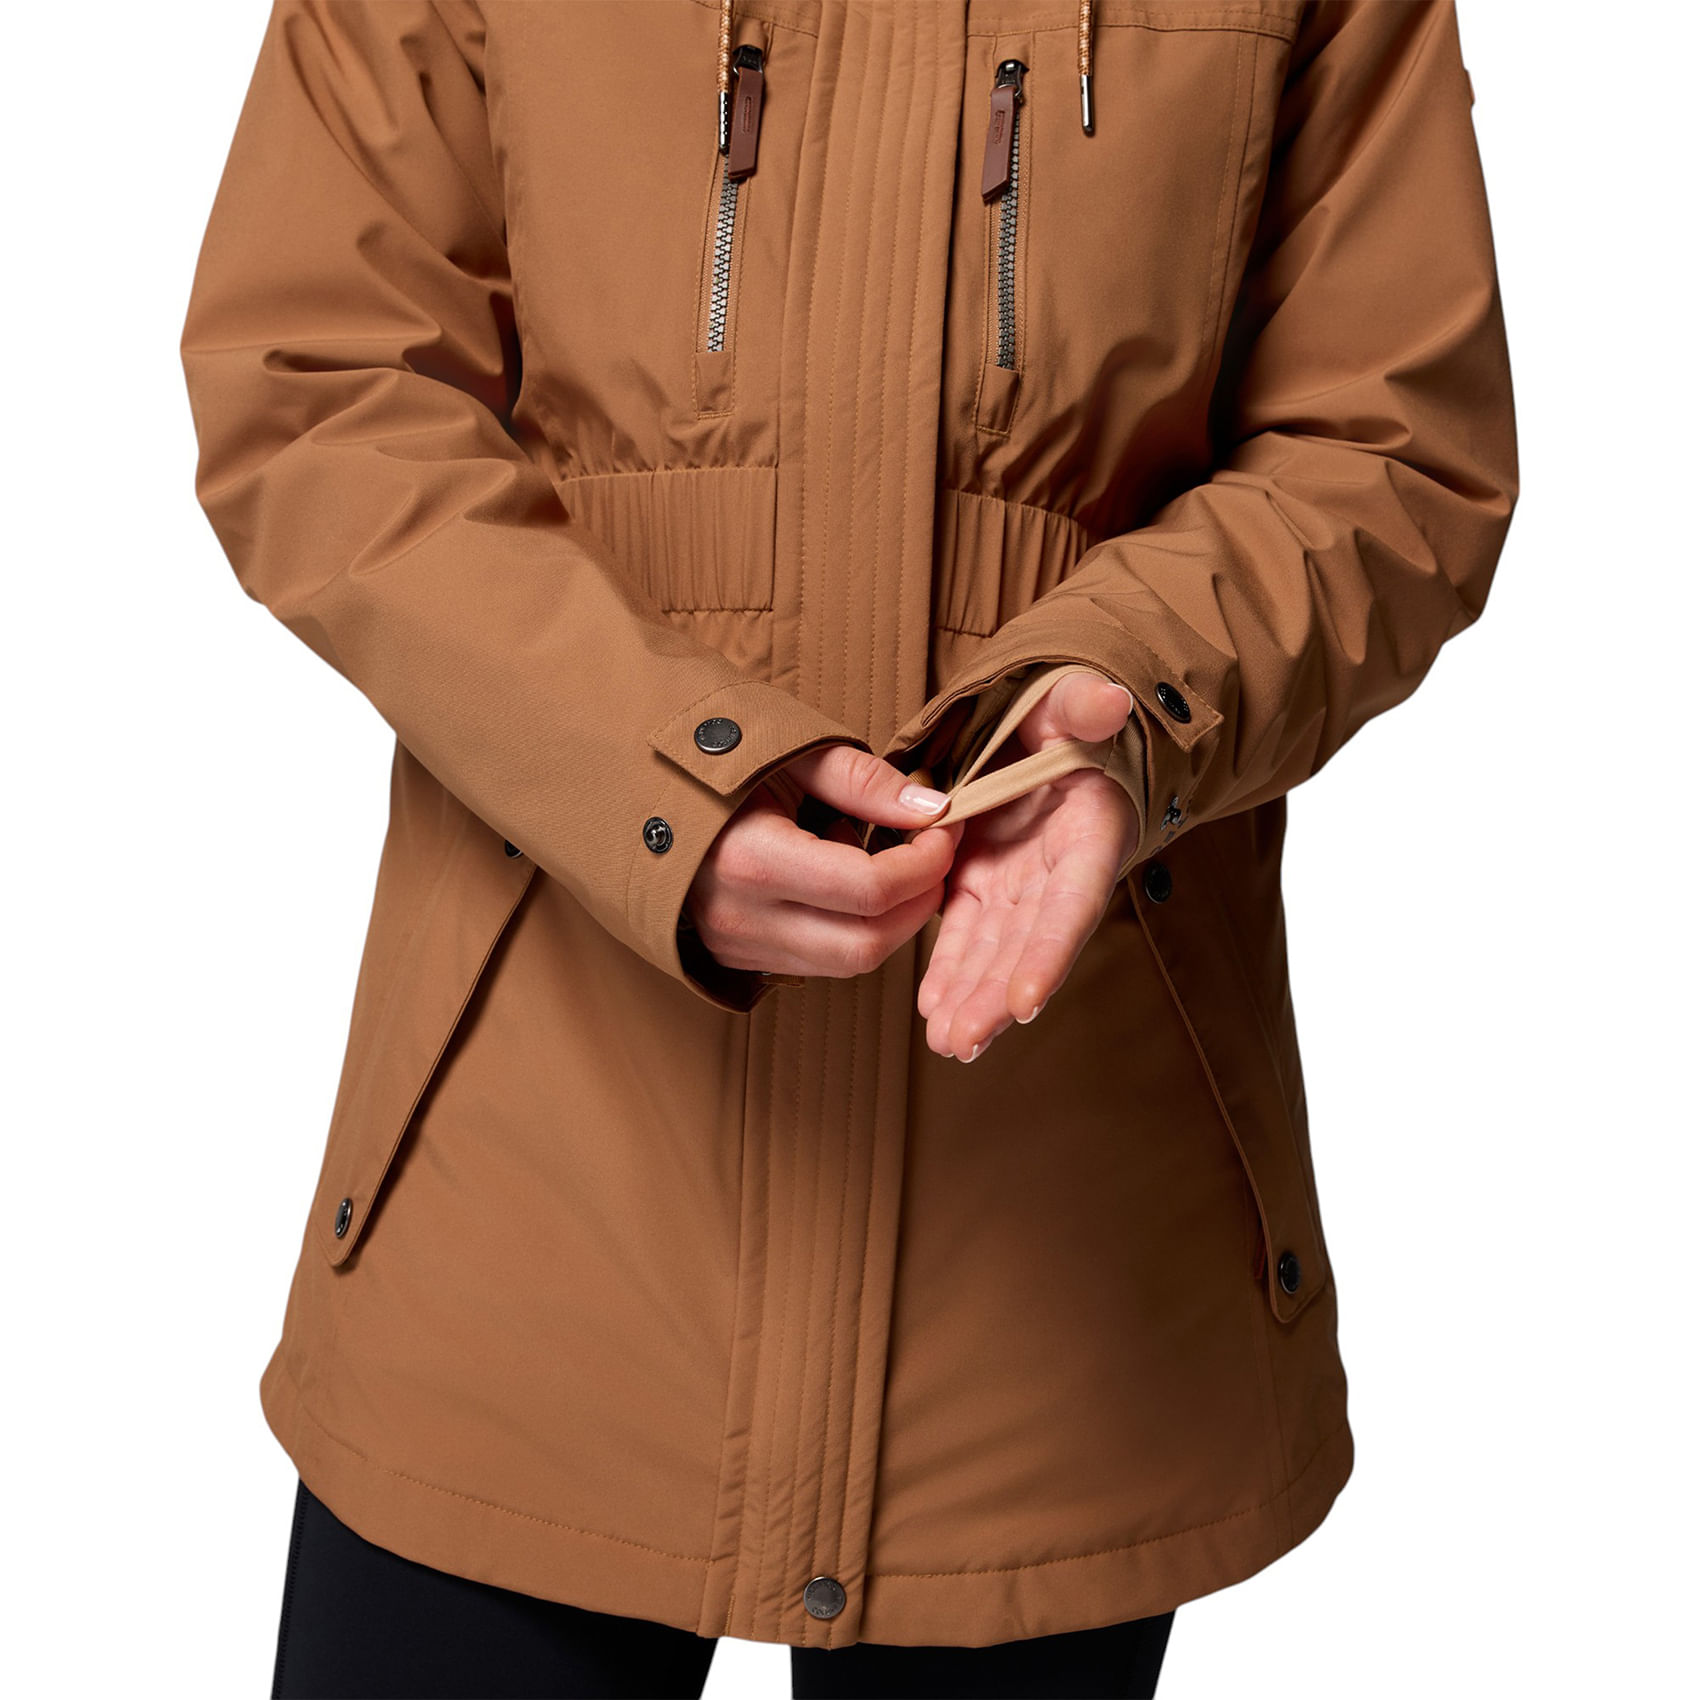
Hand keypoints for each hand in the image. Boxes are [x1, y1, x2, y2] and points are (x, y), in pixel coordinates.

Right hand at [686, 745, 966, 980]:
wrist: (633, 794)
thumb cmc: (712, 764)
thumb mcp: (787, 753)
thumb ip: (863, 781)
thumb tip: (933, 807)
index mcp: (752, 860)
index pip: (869, 889)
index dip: (925, 863)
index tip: (944, 828)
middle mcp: (742, 918)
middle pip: (867, 944)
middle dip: (919, 902)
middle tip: (934, 854)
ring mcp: (737, 946)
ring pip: (847, 963)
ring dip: (889, 920)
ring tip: (886, 862)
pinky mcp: (739, 957)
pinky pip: (818, 962)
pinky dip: (853, 929)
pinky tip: (846, 883)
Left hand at [918, 670, 1138, 1061]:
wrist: (1042, 724)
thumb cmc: (1065, 713)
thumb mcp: (1071, 699)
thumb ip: (1086, 703)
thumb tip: (1109, 701)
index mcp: (1088, 833)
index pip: (1072, 904)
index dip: (1049, 953)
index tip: (1026, 1002)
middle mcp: (1056, 871)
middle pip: (1028, 944)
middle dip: (997, 995)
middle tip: (963, 1040)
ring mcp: (1017, 882)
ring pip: (995, 950)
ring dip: (971, 996)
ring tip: (946, 1041)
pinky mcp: (981, 882)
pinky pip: (965, 933)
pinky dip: (951, 969)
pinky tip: (931, 1008)